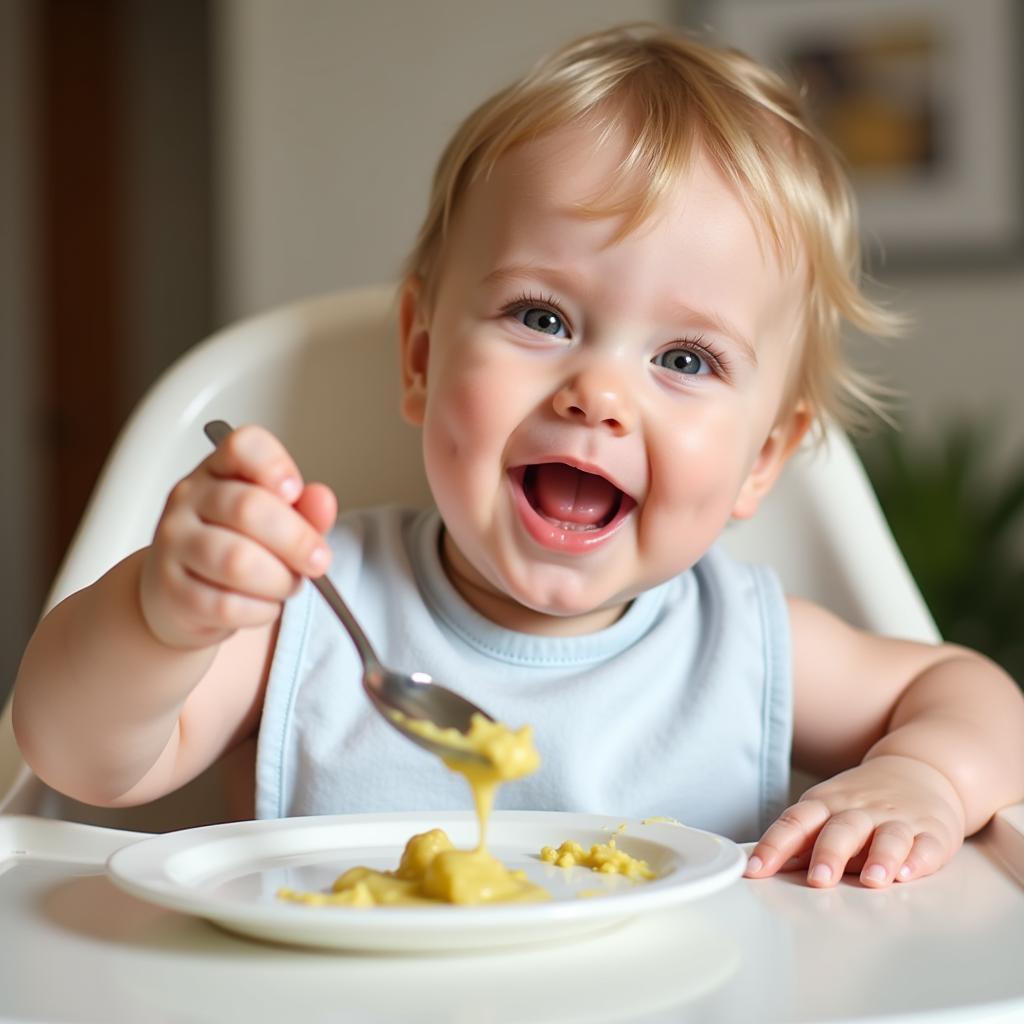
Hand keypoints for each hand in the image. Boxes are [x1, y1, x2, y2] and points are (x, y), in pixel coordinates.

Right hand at [139, 424, 336, 649]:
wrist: (178, 598)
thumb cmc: (234, 549)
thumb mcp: (275, 523)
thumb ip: (304, 511)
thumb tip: (322, 500)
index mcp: (218, 470)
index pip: (243, 446)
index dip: (275, 465)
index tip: (294, 491)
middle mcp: (188, 499)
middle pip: (249, 508)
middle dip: (298, 541)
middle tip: (318, 561)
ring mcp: (173, 544)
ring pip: (237, 561)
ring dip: (279, 580)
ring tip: (286, 585)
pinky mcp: (171, 591)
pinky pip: (226, 605)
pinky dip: (260, 610)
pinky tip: (262, 605)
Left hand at [744, 755, 965, 887]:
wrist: (919, 770)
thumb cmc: (861, 801)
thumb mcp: (826, 810)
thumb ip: (800, 839)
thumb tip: (764, 866)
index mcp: (826, 804)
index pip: (795, 822)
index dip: (774, 845)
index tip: (757, 869)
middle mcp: (859, 810)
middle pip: (841, 830)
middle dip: (828, 854)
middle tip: (818, 879)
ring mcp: (897, 820)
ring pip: (887, 837)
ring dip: (879, 858)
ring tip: (870, 880)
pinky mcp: (932, 833)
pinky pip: (925, 846)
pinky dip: (918, 860)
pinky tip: (909, 873)